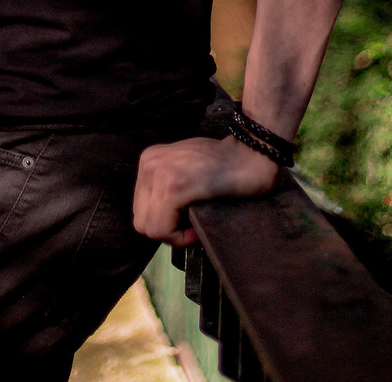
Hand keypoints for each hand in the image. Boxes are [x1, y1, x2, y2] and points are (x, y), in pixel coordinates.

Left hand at [132, 134, 278, 245]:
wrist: (251, 154)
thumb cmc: (224, 164)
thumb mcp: (185, 166)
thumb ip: (165, 184)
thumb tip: (156, 216)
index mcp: (149, 159)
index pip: (141, 208)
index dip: (164, 221)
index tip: (186, 220)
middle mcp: (149, 163)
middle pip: (141, 220)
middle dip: (166, 230)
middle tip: (190, 226)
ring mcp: (160, 173)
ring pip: (150, 228)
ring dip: (174, 236)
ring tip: (194, 226)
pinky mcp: (174, 187)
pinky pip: (163, 229)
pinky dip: (180, 237)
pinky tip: (196, 229)